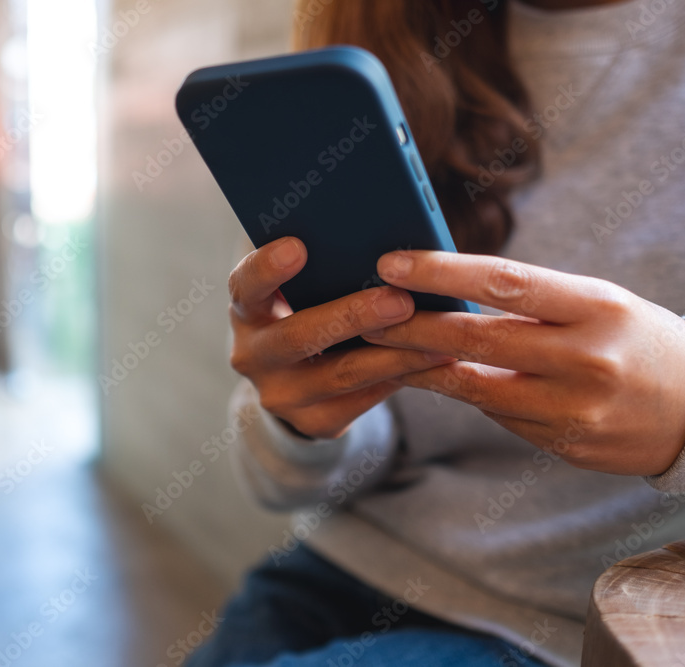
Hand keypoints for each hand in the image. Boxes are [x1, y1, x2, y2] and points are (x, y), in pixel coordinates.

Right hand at [228, 237, 457, 439]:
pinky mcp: (314, 422)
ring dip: (394, 354)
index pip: (246, 285)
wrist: (298, 378)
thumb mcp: (301, 289)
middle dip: (353, 316)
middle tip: (400, 300)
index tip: (298, 247)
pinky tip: (436, 363)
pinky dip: (402, 378)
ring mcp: (281, 395)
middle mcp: (253, 355)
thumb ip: (323, 266)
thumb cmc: (309, 310)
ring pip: (342, 374)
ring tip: (438, 338)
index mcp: (247, 309)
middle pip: (299, 336)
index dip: (268, 267)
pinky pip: (364, 400)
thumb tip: (384, 244)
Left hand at [366, 250, 684, 475]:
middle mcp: (586, 359)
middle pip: (477, 340)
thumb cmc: (635, 338)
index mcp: (596, 308)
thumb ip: (532, 300)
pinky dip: (470, 395)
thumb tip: (448, 292)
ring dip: (424, 368)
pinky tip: (446, 380)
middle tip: (366, 315)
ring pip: (476, 387)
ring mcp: (575, 410)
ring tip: (384, 348)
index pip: (505, 281)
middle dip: (412, 328)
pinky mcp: (564, 444)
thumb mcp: (598, 302)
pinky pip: (499, 416)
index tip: (392, 263)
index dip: (441, 272)